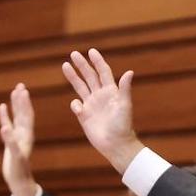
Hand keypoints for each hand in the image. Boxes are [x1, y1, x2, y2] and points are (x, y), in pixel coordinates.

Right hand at [0, 82, 38, 195]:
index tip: (23, 91)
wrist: (20, 181)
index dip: (24, 104)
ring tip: (14, 91)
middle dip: (22, 100)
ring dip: (16, 105)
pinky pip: (8, 124)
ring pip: (17, 117)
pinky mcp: (11, 141)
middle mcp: (24, 134)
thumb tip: (5, 128)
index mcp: (27, 136)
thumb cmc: (19, 171)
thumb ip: (10, 142)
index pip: (27, 116)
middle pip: (23, 113)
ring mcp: (17, 137)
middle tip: (20, 85)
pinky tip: (3, 106)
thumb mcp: (15, 156)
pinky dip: (5, 115)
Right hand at [61, 49, 142, 173]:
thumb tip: (130, 72)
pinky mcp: (84, 115)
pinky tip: (80, 110)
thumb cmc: (123, 125)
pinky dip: (75, 105)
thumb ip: (125, 88)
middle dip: (82, 65)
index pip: (103, 72)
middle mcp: (101, 96)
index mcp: (111, 91)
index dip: (98, 61)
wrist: (115, 144)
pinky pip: (76, 105)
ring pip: (80, 87)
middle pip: (90, 76)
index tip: (91, 51)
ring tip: (65, 65)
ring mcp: (92, 105)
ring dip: (73, 76)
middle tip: (74, 54)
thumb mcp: (124, 105)